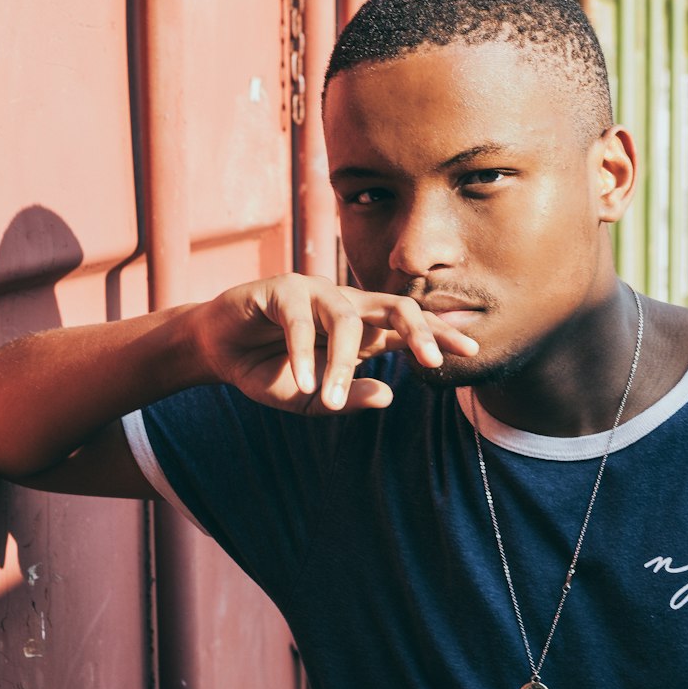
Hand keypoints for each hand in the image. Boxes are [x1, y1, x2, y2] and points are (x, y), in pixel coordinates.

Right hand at [188, 274, 477, 413]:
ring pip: (346, 318)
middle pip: (396, 306)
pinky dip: (302, 351)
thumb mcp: (311, 397)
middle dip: (419, 331)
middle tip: (433, 361)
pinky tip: (303, 379)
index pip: (410, 326)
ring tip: (330, 398)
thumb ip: (348, 397)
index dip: (440, 334)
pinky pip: (299, 320)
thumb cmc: (269, 371)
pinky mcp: (280, 289)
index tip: (471, 353)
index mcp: (361, 328)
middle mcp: (345, 305)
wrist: (216, 352)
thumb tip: (389, 395)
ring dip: (340, 361)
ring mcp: (315, 292)